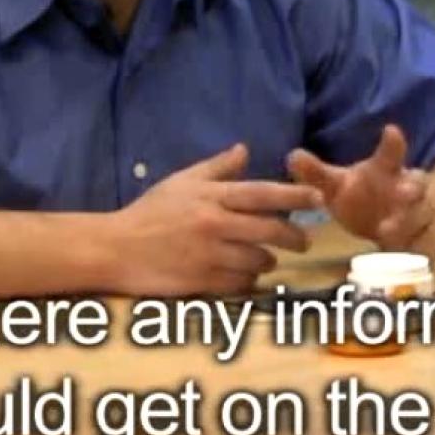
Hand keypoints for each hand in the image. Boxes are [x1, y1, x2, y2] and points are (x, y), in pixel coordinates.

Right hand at [104, 143, 322, 296]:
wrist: (116, 248)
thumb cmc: (150, 212)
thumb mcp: (181, 181)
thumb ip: (216, 168)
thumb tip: (244, 150)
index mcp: (212, 196)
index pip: (263, 193)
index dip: (295, 195)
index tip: (319, 198)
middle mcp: (215, 224)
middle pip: (270, 230)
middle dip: (294, 236)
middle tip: (303, 241)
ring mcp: (210, 255)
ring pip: (259, 260)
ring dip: (268, 260)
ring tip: (267, 258)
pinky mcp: (203, 282)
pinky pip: (241, 285)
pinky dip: (249, 282)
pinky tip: (246, 277)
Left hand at [287, 125, 434, 258]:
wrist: (392, 222)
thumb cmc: (361, 197)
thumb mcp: (336, 186)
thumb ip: (316, 174)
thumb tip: (292, 156)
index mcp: (386, 171)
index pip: (392, 153)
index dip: (392, 142)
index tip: (391, 130)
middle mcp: (407, 189)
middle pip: (417, 184)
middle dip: (412, 188)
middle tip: (402, 191)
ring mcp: (418, 215)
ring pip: (422, 216)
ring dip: (408, 223)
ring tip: (387, 232)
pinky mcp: (424, 240)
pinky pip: (426, 245)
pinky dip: (419, 250)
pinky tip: (407, 256)